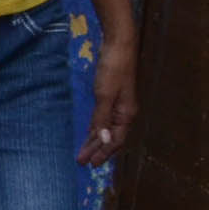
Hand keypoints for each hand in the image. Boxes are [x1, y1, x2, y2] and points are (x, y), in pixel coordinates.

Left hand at [80, 34, 135, 164]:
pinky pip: (103, 119)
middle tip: (82, 162)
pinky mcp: (110, 96)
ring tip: (83, 152)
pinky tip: (89, 133)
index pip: (115, 140)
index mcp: (126, 114)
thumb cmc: (113, 68)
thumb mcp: (105, 94)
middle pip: (111, 137)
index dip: (103, 153)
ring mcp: (118, 105)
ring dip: (95, 141)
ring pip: (106, 129)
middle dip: (97, 150)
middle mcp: (124, 112)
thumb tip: (103, 139)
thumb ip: (102, 117)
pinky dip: (96, 128)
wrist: (118, 45)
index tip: (90, 164)